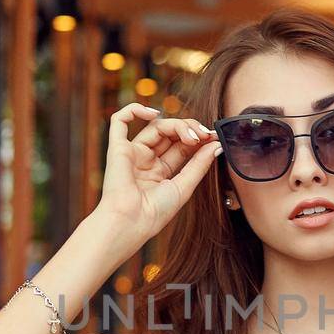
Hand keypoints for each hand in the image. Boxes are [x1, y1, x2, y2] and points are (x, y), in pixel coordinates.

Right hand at [97, 103, 221, 242]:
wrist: (131, 223)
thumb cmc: (154, 213)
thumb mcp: (184, 186)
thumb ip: (199, 164)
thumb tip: (217, 145)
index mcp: (160, 171)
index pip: (182, 146)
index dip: (198, 138)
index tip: (215, 138)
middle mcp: (145, 160)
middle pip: (170, 133)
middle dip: (190, 129)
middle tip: (205, 135)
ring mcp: (132, 153)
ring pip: (155, 125)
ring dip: (176, 125)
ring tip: (191, 136)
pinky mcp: (117, 148)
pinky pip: (120, 120)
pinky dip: (135, 110)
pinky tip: (154, 113)